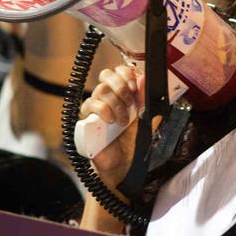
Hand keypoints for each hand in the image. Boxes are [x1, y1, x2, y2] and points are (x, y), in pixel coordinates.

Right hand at [79, 65, 158, 186]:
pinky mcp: (87, 119)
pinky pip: (89, 104)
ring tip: (123, 121)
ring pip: (101, 89)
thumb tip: (144, 80)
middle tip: (130, 102)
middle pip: (107, 75)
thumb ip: (147, 102)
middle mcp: (109, 97)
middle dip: (121, 86)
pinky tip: (110, 121)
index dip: (127, 73)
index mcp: (124, 94)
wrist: (123, 164)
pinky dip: (102, 110)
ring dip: (116, 104)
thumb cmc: (133, 143)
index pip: (120, 71)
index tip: (135, 85)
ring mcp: (97, 107)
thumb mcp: (147, 121)